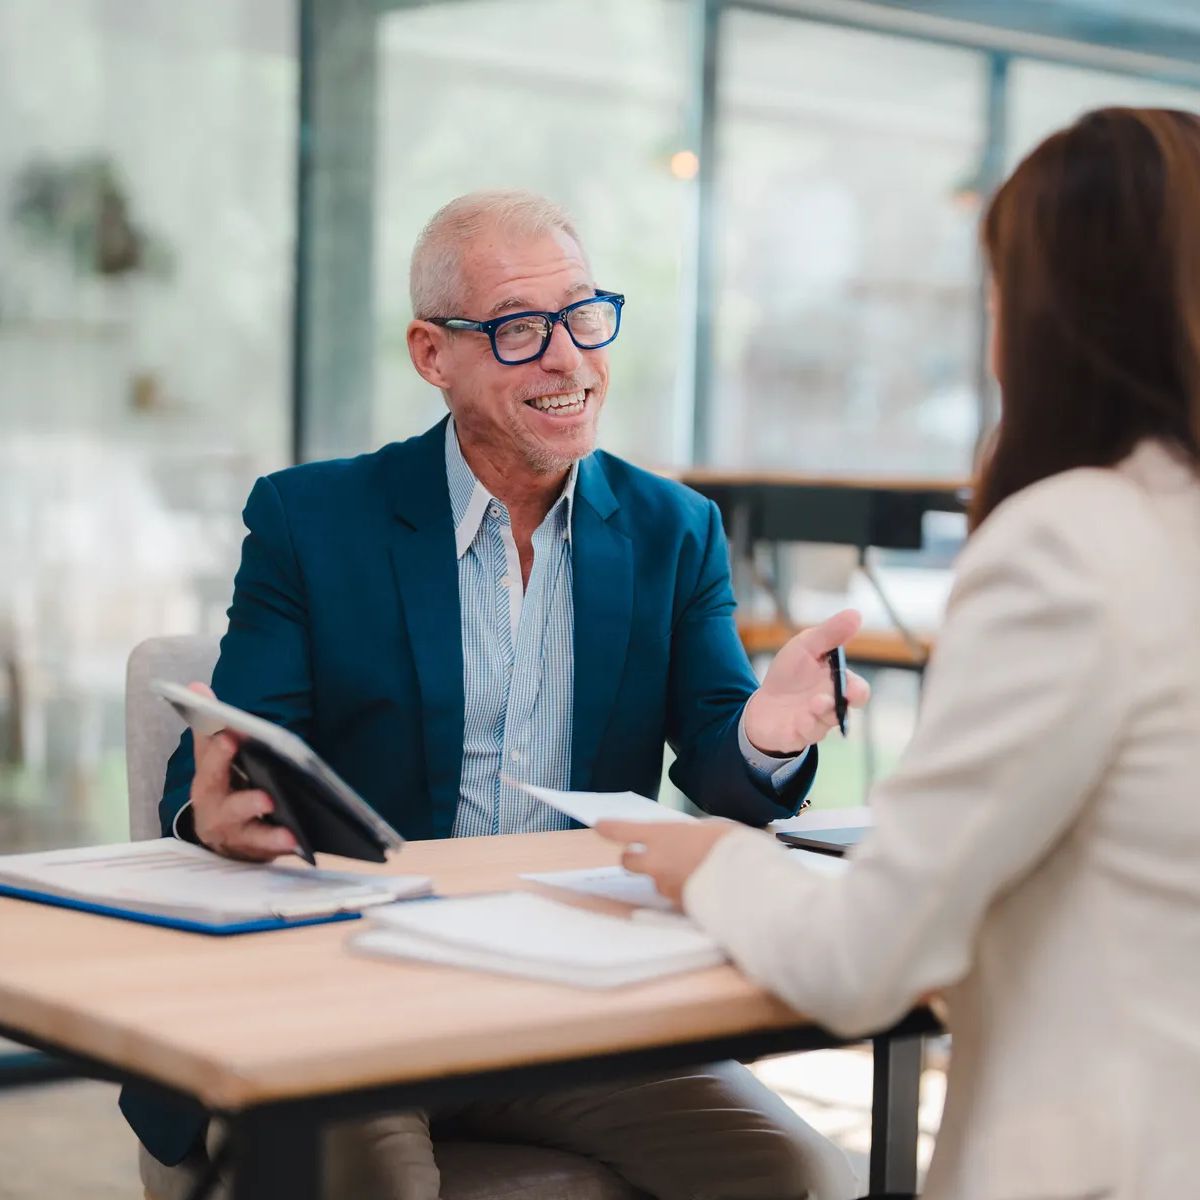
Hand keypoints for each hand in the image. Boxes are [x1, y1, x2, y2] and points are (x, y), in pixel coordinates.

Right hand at [187, 683, 298, 860]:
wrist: (221, 833)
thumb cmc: (222, 786)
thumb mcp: (215, 757)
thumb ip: (211, 725)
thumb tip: (196, 687)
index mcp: (207, 782)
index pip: (209, 763)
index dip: (217, 753)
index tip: (228, 738)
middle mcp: (214, 811)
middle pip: (226, 807)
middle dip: (243, 801)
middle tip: (265, 797)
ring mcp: (233, 835)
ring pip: (247, 836)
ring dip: (266, 834)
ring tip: (288, 830)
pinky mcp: (253, 851)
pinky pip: (267, 852)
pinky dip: (280, 848)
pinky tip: (298, 842)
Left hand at [594, 819, 739, 904]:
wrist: (748, 884)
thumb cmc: (734, 847)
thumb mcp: (713, 828)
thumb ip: (691, 836)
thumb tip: (687, 843)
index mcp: (663, 836)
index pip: (625, 830)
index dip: (610, 827)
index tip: (599, 825)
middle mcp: (656, 863)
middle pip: (629, 860)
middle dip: (635, 858)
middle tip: (649, 854)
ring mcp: (665, 888)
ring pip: (657, 881)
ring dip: (668, 876)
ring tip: (698, 871)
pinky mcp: (678, 909)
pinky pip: (676, 897)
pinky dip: (685, 892)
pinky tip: (706, 888)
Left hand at [742, 609, 870, 755]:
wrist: (763, 704)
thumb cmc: (790, 675)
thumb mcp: (805, 646)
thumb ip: (829, 633)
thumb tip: (856, 614)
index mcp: (837, 684)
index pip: (858, 690)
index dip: (858, 689)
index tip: (851, 685)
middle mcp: (831, 706)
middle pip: (848, 708)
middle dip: (849, 701)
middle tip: (847, 693)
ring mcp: (816, 722)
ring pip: (827, 721)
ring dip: (824, 710)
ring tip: (817, 701)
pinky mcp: (798, 734)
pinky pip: (807, 734)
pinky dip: (805, 725)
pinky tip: (800, 718)